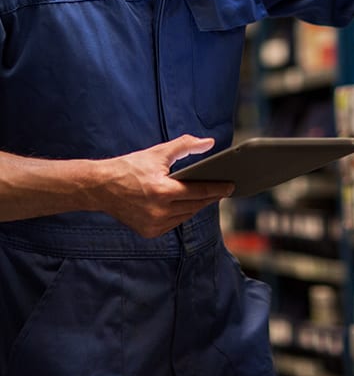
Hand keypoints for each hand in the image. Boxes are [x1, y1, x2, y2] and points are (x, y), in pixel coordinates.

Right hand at [92, 135, 233, 237]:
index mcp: (162, 191)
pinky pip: (173, 224)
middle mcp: (159, 212)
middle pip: (195, 206)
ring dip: (197, 206)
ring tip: (207, 196)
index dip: (217, 189)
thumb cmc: (129, 167)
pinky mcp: (148, 232)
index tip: (231, 186)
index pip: (198, 192)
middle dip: (210, 197)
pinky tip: (187, 205)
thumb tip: (209, 143)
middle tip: (223, 189)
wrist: (100, 187)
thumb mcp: (158, 152)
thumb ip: (185, 145)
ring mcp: (153, 225)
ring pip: (185, 216)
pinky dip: (181, 214)